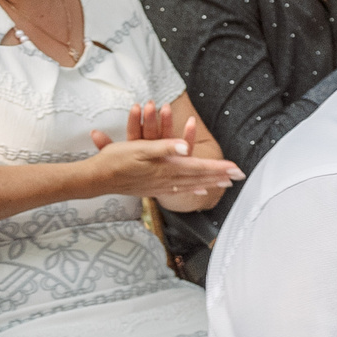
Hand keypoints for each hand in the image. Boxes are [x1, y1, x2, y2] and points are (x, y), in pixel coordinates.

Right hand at [83, 102, 244, 203]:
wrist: (97, 178)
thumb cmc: (115, 160)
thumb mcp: (138, 148)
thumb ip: (163, 147)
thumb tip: (183, 146)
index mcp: (165, 167)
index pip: (198, 166)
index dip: (218, 167)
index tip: (236, 168)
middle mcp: (166, 178)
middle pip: (199, 177)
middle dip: (220, 175)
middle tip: (239, 176)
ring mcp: (160, 185)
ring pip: (191, 184)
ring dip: (209, 182)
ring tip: (225, 183)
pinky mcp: (153, 188)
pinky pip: (179, 190)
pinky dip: (192, 189)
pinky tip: (198, 190)